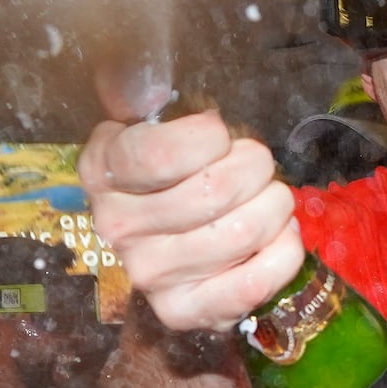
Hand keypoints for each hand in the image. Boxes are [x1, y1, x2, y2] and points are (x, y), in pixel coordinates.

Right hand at [79, 111, 302, 330]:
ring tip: (268, 200)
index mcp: (103, 172)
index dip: (209, 137)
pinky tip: (276, 237)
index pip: (162, 152)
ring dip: (275, 206)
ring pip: (244, 231)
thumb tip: (144, 74)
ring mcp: (149, 275)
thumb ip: (144, 96)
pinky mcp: (183, 312)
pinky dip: (283, 251)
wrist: (166, 247)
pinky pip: (256, 281)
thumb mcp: (150, 127)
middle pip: (216, 190)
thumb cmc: (172, 174)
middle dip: (255, 166)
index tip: (218, 136)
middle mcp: (117, 227)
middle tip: (256, 166)